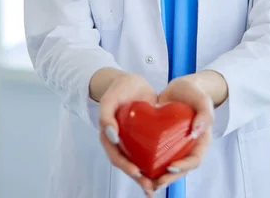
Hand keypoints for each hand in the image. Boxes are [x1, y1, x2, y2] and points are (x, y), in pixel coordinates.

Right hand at [98, 72, 157, 194]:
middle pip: (128, 164)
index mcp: (109, 136)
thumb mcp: (109, 99)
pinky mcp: (145, 139)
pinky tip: (164, 174)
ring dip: (146, 177)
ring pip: (138, 163)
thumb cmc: (119, 89)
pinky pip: (148, 155)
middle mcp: (120, 143)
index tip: (136, 171)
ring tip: (156, 187)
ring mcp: (133, 143)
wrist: (133, 82)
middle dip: (138, 178)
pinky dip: (155, 166)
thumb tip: (111, 135)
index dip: (125, 165)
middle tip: (150, 186)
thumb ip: (106, 115)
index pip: (115, 155)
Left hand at [152, 74, 214, 191]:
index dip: (184, 166)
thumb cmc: (194, 94)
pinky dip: (148, 164)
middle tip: (155, 183)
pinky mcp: (161, 142)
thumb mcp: (203, 100)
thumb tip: (196, 130)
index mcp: (199, 142)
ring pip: (166, 166)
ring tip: (144, 183)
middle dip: (168, 178)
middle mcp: (187, 147)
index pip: (194, 160)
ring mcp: (174, 146)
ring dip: (156, 177)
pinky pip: (156, 156)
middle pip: (179, 169)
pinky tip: (136, 169)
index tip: (171, 166)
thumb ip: (205, 114)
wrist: (180, 87)